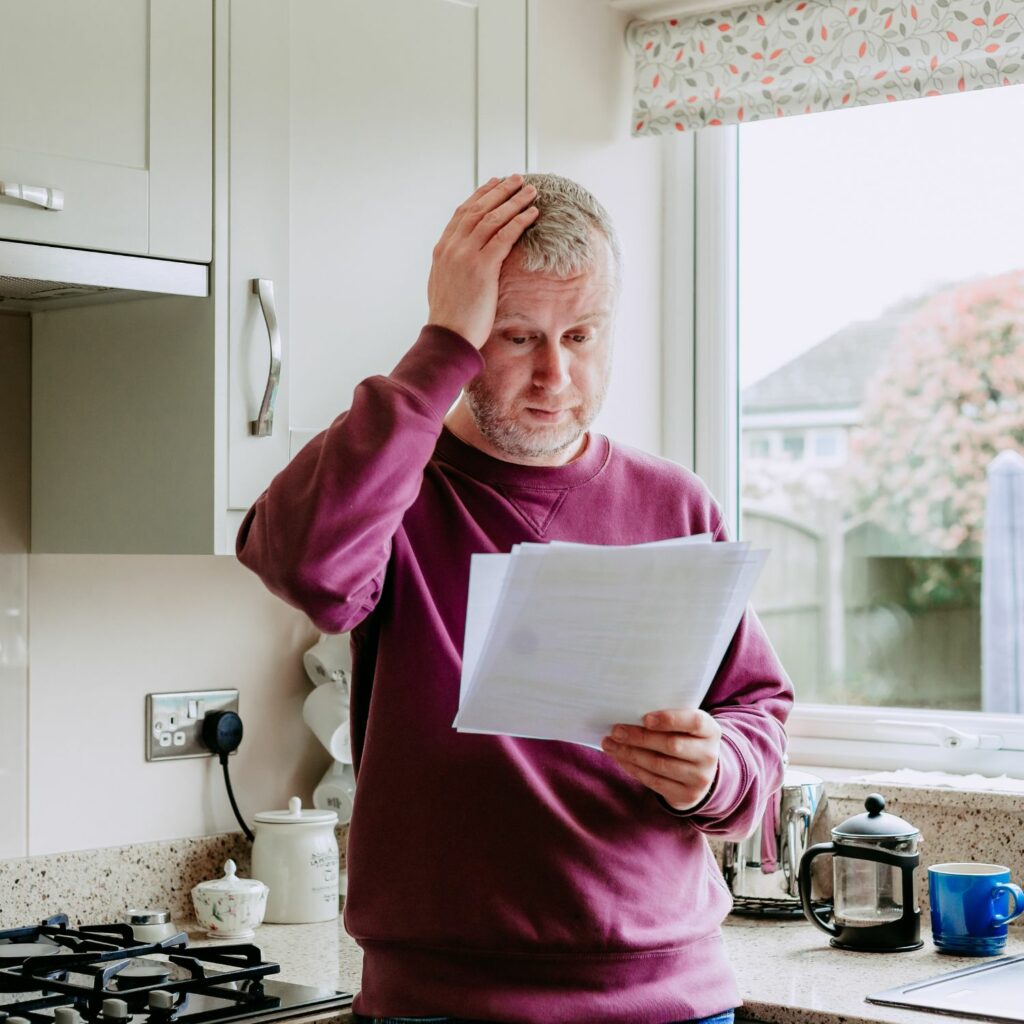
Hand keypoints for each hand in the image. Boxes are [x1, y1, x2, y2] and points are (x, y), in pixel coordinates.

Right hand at [427, 174, 539, 348]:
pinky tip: (532, 213)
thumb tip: (463, 266)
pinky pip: (504, 236)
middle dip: (499, 191)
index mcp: (442, 250)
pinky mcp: (482, 267)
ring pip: (492, 218)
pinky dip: (519, 221)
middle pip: (478, 209)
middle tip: (516, 179)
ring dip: (513, 201)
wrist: (447, 337)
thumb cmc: (450, 320)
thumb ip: (453, 269)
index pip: (462, 213)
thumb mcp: (445, 287)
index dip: (480, 196)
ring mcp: (466, 255)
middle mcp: (452, 247)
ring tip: (530, 191)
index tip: (494, 184)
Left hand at [601, 709, 721, 810]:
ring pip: (659, 765)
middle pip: (671, 745)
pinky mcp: (686, 795)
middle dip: (639, 737)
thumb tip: (628, 712)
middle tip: (616, 731)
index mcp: (710, 731)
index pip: (694, 722)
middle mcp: (709, 755)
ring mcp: (699, 778)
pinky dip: (633, 768)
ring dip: (630, 754)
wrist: (700, 773)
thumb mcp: (685, 726)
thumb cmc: (685, 738)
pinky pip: (654, 781)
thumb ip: (667, 718)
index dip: (670, 719)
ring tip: (610, 744)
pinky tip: (620, 758)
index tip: (645, 718)